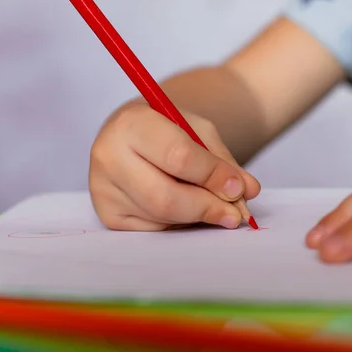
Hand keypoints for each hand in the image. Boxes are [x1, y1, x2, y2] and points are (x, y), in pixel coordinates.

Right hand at [89, 102, 259, 230]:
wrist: (136, 133)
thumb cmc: (170, 129)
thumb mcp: (199, 132)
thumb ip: (224, 161)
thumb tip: (248, 191)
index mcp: (131, 123)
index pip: (177, 156)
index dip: (213, 176)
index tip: (239, 188)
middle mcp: (108, 155)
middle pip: (165, 197)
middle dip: (208, 208)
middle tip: (236, 213)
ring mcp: (103, 188)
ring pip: (161, 217)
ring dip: (197, 217)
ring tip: (215, 205)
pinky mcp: (108, 213)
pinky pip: (153, 229)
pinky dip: (179, 222)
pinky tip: (187, 208)